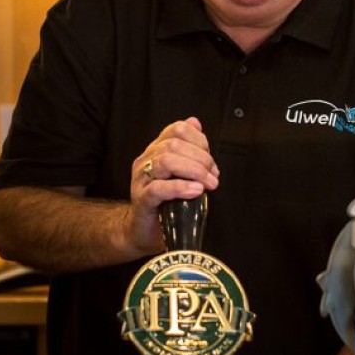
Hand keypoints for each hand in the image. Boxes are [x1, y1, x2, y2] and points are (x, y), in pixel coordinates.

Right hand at [125, 117, 218, 254]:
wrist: (143, 231)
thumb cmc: (164, 203)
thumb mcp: (179, 173)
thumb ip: (187, 149)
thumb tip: (195, 123)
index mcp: (155, 151)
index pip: (176, 129)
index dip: (199, 140)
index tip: (211, 161)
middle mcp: (145, 161)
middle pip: (173, 144)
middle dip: (200, 158)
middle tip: (213, 176)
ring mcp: (141, 180)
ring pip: (165, 161)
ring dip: (194, 171)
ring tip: (208, 184)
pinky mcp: (141, 200)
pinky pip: (158, 188)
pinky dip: (181, 187)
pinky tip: (196, 191)